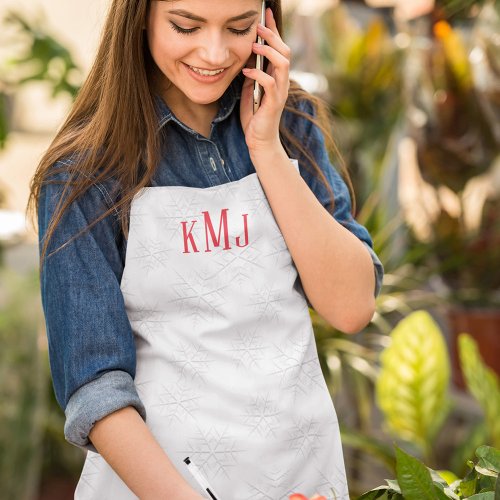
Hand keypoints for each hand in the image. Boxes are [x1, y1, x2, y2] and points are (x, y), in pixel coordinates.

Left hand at [240, 7, 290, 155]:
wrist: (259, 140)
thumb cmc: (255, 116)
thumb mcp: (250, 89)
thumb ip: (252, 73)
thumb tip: (245, 55)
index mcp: (277, 77)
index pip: (279, 48)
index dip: (274, 30)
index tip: (265, 14)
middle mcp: (282, 82)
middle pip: (285, 52)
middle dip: (272, 36)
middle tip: (258, 27)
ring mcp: (279, 92)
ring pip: (282, 63)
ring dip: (268, 52)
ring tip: (254, 46)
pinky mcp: (274, 103)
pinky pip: (269, 83)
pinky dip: (257, 74)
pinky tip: (246, 72)